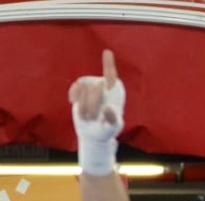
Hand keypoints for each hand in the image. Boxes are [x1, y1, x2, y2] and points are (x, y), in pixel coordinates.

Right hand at [68, 50, 124, 174]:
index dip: (108, 64)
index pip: (111, 77)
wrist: (93, 132)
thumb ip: (113, 119)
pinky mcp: (81, 87)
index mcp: (116, 92)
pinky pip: (75, 88)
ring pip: (83, 90)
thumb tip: (109, 108)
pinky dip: (74, 97)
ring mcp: (92, 84)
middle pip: (94, 90)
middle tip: (93, 118)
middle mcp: (105, 85)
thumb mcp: (112, 128)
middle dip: (91, 106)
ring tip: (88, 116)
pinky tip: (74, 102)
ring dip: (83, 106)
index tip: (107, 52)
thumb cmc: (107, 130)